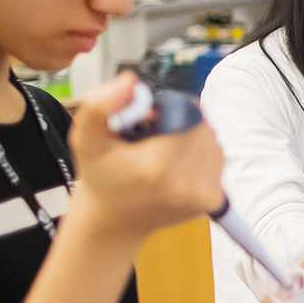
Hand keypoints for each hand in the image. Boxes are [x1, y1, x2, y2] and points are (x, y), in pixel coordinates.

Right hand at [65, 73, 224, 242]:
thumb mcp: (86, 139)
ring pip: (211, 140)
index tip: (148, 123)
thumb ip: (100, 105)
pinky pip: (216, 159)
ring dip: (192, 137)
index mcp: (159, 166)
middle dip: (181, 122)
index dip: (169, 110)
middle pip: (202, 126)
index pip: (187, 113)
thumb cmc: (101, 177)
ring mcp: (204, 194)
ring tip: (163, 152)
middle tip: (154, 137)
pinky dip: (200, 155)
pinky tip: (176, 165)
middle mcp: (188, 184)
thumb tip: (130, 81)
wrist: (114, 221)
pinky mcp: (213, 200)